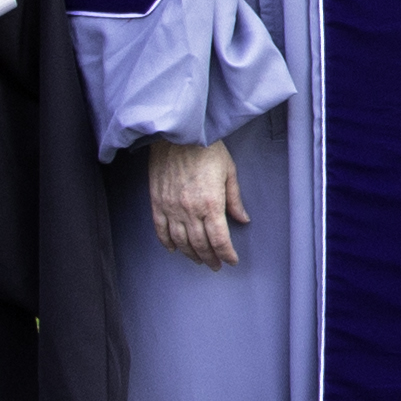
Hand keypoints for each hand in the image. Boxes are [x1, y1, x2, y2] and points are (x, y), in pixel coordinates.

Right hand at [145, 135, 247, 267]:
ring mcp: (171, 208)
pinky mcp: (157, 202)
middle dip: (210, 259)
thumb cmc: (206, 149)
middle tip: (216, 265)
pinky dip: (167, 243)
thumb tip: (243, 220)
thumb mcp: (229, 171)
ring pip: (181, 241)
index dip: (227, 254)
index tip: (231, 260)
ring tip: (199, 260)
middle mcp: (190, 210)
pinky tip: (174, 249)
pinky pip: (160, 230)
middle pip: (200, 245)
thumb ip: (235, 199)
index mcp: (211, 203)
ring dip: (191, 255)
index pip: (220, 240)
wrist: (177, 134)